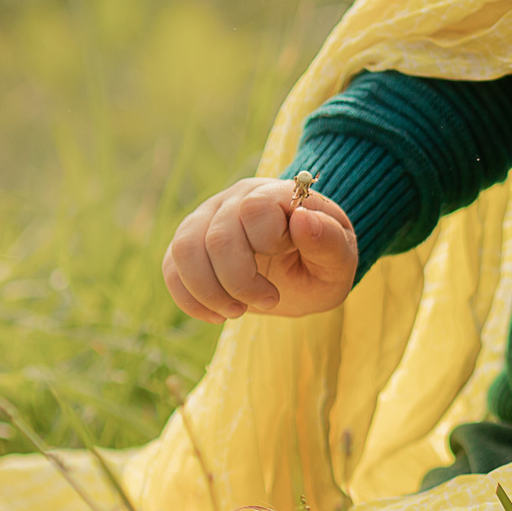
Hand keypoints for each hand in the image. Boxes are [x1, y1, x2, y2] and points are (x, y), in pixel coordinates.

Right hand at [163, 177, 358, 322]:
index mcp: (277, 195)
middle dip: (240, 282)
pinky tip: (217, 314)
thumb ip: (329, 241)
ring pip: (185, 249)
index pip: (255, 209)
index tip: (290, 262)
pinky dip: (190, 298)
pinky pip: (171, 265)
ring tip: (237, 311)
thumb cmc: (323, 263)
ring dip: (209, 292)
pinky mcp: (191, 242)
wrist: (303, 270)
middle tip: (268, 302)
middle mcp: (237, 199)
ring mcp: (208, 218)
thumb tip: (302, 220)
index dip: (266, 244)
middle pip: (218, 237)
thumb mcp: (340, 261)